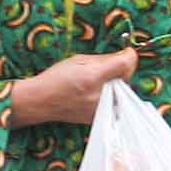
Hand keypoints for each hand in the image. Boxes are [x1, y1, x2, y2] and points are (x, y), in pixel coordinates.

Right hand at [10, 48, 137, 127]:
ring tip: (97, 83)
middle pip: (127, 78)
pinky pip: (114, 103)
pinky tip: (95, 94)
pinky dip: (109, 96)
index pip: (126, 63)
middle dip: (120, 71)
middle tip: (105, 69)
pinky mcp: (98, 118)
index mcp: (93, 77)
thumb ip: (104, 59)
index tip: (126, 53)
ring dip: (115, 84)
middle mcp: (99, 96)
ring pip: (122, 92)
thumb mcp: (78, 60)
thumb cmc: (56, 78)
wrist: (41, 102)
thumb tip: (124, 56)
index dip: (129, 55)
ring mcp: (100, 110)